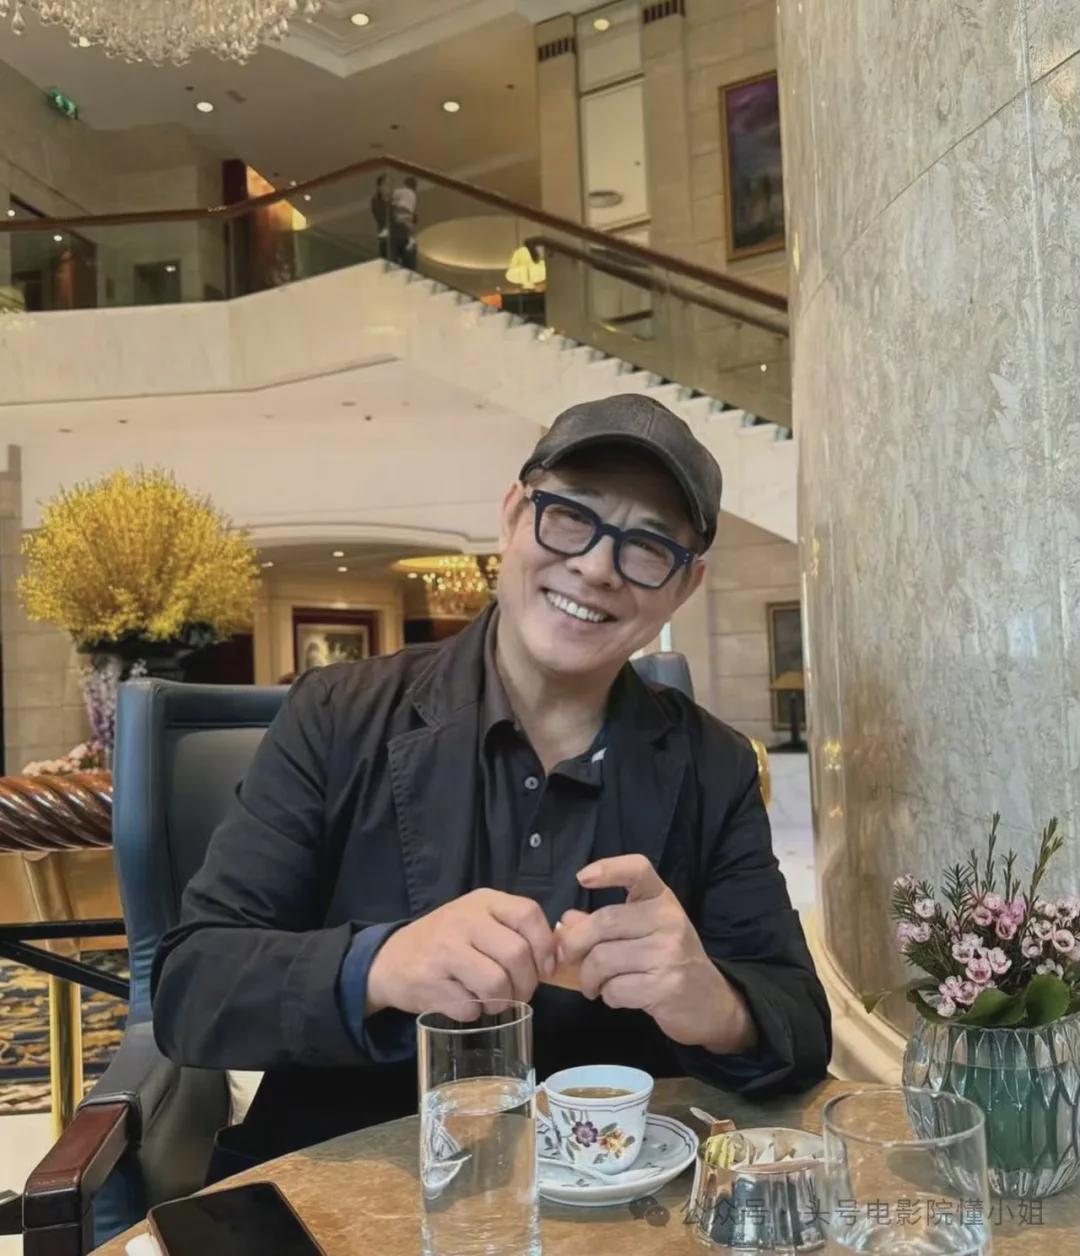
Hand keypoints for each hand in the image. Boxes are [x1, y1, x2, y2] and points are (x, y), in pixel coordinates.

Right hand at [366, 889, 556, 1021]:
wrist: (390, 960)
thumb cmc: (446, 941)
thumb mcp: (478, 921)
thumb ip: (513, 931)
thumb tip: (558, 958)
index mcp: (482, 901)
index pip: (528, 914)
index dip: (545, 946)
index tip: (545, 968)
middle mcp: (463, 919)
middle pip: (517, 954)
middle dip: (527, 983)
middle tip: (521, 994)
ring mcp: (443, 950)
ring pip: (496, 983)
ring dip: (502, 1002)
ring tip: (493, 1001)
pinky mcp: (429, 981)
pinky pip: (470, 1007)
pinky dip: (474, 1013)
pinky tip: (464, 1003)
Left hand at [556, 855, 756, 1052]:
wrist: (711, 1001)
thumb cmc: (670, 960)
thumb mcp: (642, 933)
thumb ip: (605, 925)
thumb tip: (566, 921)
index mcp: (662, 900)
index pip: (638, 870)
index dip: (608, 869)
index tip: (582, 878)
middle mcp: (669, 920)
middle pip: (604, 922)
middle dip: (575, 944)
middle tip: (568, 958)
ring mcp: (669, 953)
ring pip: (603, 959)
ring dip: (588, 977)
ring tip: (594, 984)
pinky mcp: (666, 986)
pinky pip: (615, 989)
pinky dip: (607, 996)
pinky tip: (616, 995)